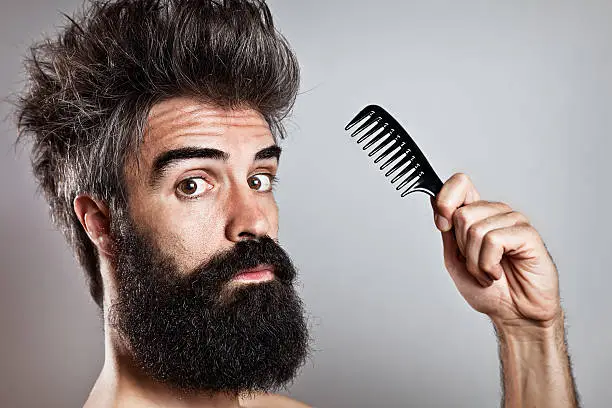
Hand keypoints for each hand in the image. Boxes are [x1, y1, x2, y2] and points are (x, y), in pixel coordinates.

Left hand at [431, 173, 561, 328]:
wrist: (514, 314)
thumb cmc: (489, 290)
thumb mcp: (455, 259)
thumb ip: (447, 231)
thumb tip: (435, 201)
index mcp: (478, 214)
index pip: (460, 183)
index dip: (445, 199)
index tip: (442, 225)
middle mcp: (496, 213)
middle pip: (462, 213)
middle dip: (462, 248)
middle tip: (476, 264)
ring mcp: (514, 221)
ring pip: (475, 229)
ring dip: (476, 262)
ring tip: (489, 273)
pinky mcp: (528, 234)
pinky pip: (494, 240)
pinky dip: (489, 264)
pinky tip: (498, 273)